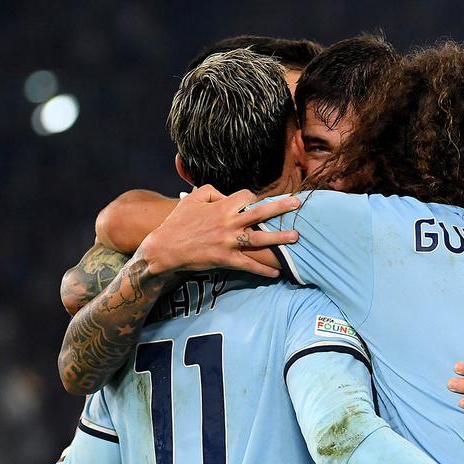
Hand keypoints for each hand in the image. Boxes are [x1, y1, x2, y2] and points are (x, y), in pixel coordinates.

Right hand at [137, 186, 299, 277]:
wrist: (165, 248)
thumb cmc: (177, 222)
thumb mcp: (191, 199)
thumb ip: (211, 191)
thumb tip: (226, 192)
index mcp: (221, 207)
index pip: (246, 196)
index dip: (252, 197)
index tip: (255, 201)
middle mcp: (228, 223)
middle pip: (260, 213)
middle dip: (281, 207)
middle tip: (298, 204)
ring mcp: (229, 242)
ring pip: (260, 238)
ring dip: (279, 238)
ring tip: (296, 236)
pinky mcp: (226, 259)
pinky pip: (249, 264)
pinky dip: (263, 270)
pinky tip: (276, 273)